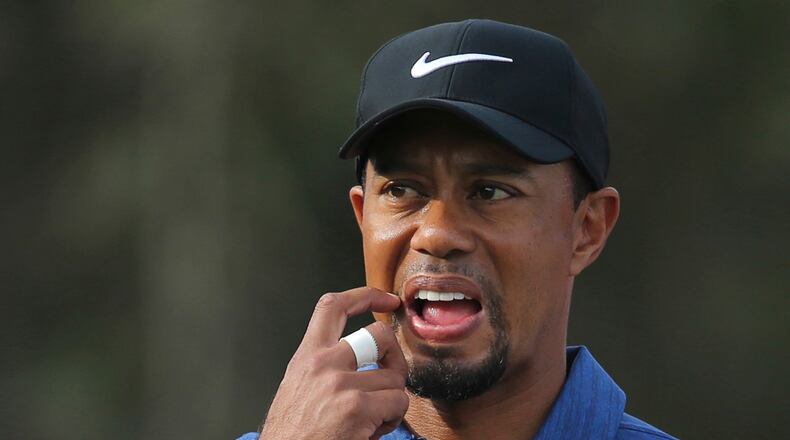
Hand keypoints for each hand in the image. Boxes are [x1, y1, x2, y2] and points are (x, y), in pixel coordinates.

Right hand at [260, 288, 408, 439]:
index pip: (333, 306)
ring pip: (394, 377)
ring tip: (373, 416)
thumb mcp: (299, 386)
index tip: (387, 299)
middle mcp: (323, 364)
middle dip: (395, 354)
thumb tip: (363, 357)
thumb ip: (325, 365)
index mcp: (307, 356)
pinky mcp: (357, 407)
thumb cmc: (293, 433)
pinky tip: (373, 429)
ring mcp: (341, 384)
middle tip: (391, 374)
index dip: (365, 295)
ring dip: (391, 399)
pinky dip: (393, 418)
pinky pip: (398, 402)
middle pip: (379, 334)